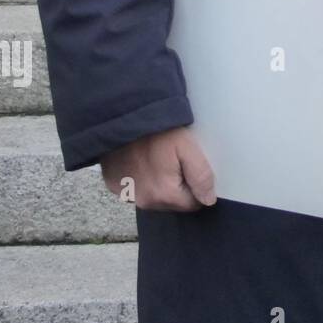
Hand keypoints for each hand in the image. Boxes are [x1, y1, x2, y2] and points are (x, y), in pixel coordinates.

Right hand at [100, 126, 216, 210]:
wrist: (123, 118)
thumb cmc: (158, 131)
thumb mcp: (187, 147)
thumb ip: (201, 176)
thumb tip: (208, 200)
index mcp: (165, 195)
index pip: (192, 204)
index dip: (196, 186)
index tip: (190, 166)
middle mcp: (145, 202)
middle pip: (173, 202)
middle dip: (179, 185)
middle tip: (175, 159)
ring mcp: (127, 195)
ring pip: (155, 197)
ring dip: (160, 184)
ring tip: (159, 158)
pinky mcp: (115, 187)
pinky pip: (137, 189)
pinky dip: (143, 179)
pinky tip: (143, 161)